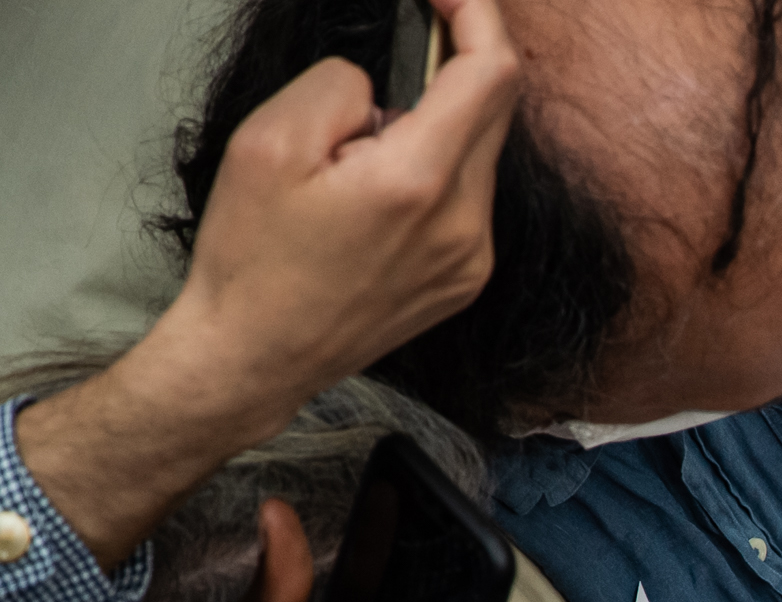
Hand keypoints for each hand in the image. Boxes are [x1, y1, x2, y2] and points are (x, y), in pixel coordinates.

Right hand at [14, 0, 519, 566]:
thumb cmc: (254, 256)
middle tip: (389, 71)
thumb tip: (385, 86)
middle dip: (448, 72)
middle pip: (494, 112)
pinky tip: (376, 199)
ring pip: (478, 155)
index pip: (491, 75)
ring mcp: (473, 259)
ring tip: (356, 162)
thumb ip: (342, 88)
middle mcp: (465, 225)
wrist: (257, 355)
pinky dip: (434, 174)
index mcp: (418, 182)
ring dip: (432, 130)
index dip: (478, 18)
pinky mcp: (467, 280)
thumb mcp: (269, 140)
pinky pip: (468, 199)